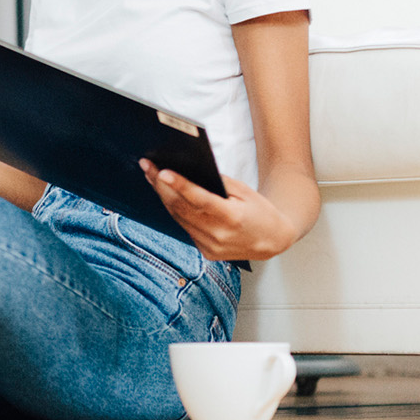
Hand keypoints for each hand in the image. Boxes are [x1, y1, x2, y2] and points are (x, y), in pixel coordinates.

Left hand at [140, 161, 301, 261]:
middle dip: (162, 186)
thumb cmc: (260, 211)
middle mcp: (219, 236)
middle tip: (148, 167)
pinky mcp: (206, 253)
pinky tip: (166, 195)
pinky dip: (176, 211)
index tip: (162, 172)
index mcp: (232, 218)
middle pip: (183, 209)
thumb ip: (219, 183)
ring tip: (152, 177)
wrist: (272, 241)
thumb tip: (190, 171)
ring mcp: (211, 247)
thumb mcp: (245, 191)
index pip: (200, 200)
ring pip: (179, 218)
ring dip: (164, 197)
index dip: (180, 186)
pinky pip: (185, 228)